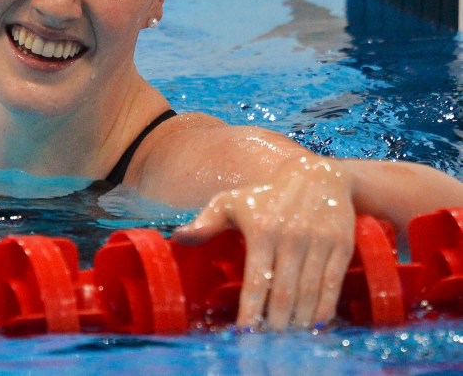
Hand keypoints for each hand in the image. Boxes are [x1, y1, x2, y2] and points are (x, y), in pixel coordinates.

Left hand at [172, 156, 355, 329]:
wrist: (318, 175)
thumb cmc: (266, 195)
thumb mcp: (232, 201)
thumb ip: (206, 222)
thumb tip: (179, 237)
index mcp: (262, 230)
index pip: (255, 282)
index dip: (251, 311)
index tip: (245, 334)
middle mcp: (291, 237)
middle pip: (284, 294)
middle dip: (276, 324)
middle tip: (268, 345)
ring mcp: (318, 242)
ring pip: (309, 293)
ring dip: (300, 322)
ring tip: (289, 340)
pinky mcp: (341, 246)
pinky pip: (333, 285)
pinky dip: (324, 308)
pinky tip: (315, 324)